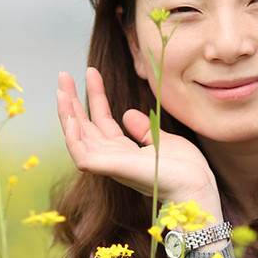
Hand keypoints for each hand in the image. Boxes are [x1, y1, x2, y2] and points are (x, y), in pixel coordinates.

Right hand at [57, 68, 221, 216]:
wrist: (197, 186)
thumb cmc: (187, 170)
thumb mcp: (163, 140)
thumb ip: (144, 129)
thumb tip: (128, 114)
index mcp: (125, 152)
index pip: (102, 121)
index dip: (96, 96)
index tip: (92, 71)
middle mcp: (113, 159)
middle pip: (84, 127)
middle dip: (72, 102)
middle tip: (63, 75)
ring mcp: (110, 165)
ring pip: (77, 139)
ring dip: (66, 114)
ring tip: (61, 90)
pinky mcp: (110, 169)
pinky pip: (81, 155)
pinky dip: (72, 137)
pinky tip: (70, 117)